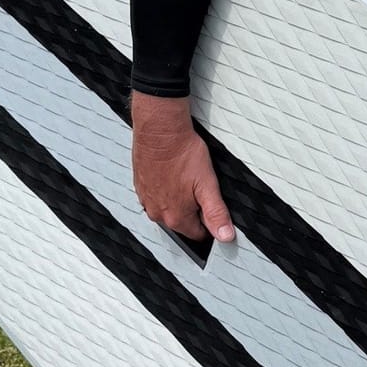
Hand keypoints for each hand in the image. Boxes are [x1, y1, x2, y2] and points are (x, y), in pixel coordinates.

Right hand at [131, 93, 234, 245]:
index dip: (210, 222)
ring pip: (169, 209)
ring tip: (186, 178)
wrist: (159, 130)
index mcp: (176, 217)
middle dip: (194, 210)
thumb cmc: (182, 153)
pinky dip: (165, 189)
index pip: (198, 234)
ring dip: (178, 199)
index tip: (213, 206)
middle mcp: (157, 213)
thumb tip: (225, 236)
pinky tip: (173, 174)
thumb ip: (216, 213)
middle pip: (183, 222)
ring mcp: (146, 200)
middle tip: (201, 186)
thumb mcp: (207, 184)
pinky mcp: (140, 186)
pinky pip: (156, 196)